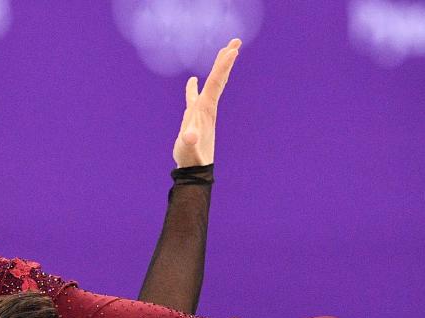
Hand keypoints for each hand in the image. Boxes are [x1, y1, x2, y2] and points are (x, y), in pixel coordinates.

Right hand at [173, 39, 240, 167]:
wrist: (193, 169)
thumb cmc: (191, 158)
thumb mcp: (189, 148)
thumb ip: (189, 141)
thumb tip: (190, 137)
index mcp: (206, 109)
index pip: (216, 82)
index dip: (223, 66)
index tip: (232, 50)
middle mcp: (207, 107)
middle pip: (219, 78)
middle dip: (226, 60)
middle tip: (236, 42)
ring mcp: (201, 112)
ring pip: (211, 84)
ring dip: (217, 69)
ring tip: (223, 53)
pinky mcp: (193, 118)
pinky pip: (194, 97)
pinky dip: (194, 87)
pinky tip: (193, 80)